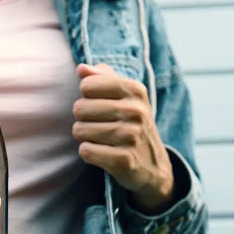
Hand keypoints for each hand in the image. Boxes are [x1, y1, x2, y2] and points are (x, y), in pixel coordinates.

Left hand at [73, 63, 174, 213]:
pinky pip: (86, 151)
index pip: (87, 84)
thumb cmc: (131, 124)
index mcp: (135, 90)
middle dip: (82, 118)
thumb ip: (102, 78)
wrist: (153, 165)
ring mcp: (131, 136)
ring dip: (85, 136)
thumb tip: (81, 68)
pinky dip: (88, 153)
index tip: (98, 104)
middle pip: (79, 108)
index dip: (86, 96)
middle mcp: (136, 111)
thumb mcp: (125, 97)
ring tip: (101, 139)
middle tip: (99, 125)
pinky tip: (102, 153)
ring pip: (80, 130)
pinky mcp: (124, 160)